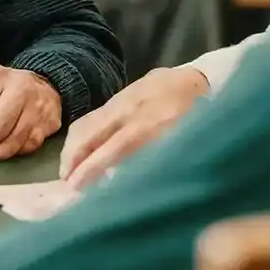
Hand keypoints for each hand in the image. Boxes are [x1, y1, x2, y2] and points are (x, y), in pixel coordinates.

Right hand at [59, 65, 207, 186]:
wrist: (205, 81)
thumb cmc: (204, 123)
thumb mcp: (190, 145)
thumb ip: (160, 162)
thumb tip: (125, 185)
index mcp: (157, 123)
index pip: (116, 147)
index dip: (92, 168)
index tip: (75, 188)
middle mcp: (136, 108)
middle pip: (91, 132)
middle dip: (72, 159)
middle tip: (64, 183)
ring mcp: (125, 98)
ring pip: (87, 123)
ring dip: (72, 148)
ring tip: (67, 172)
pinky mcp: (120, 94)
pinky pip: (92, 116)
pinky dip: (80, 136)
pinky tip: (79, 152)